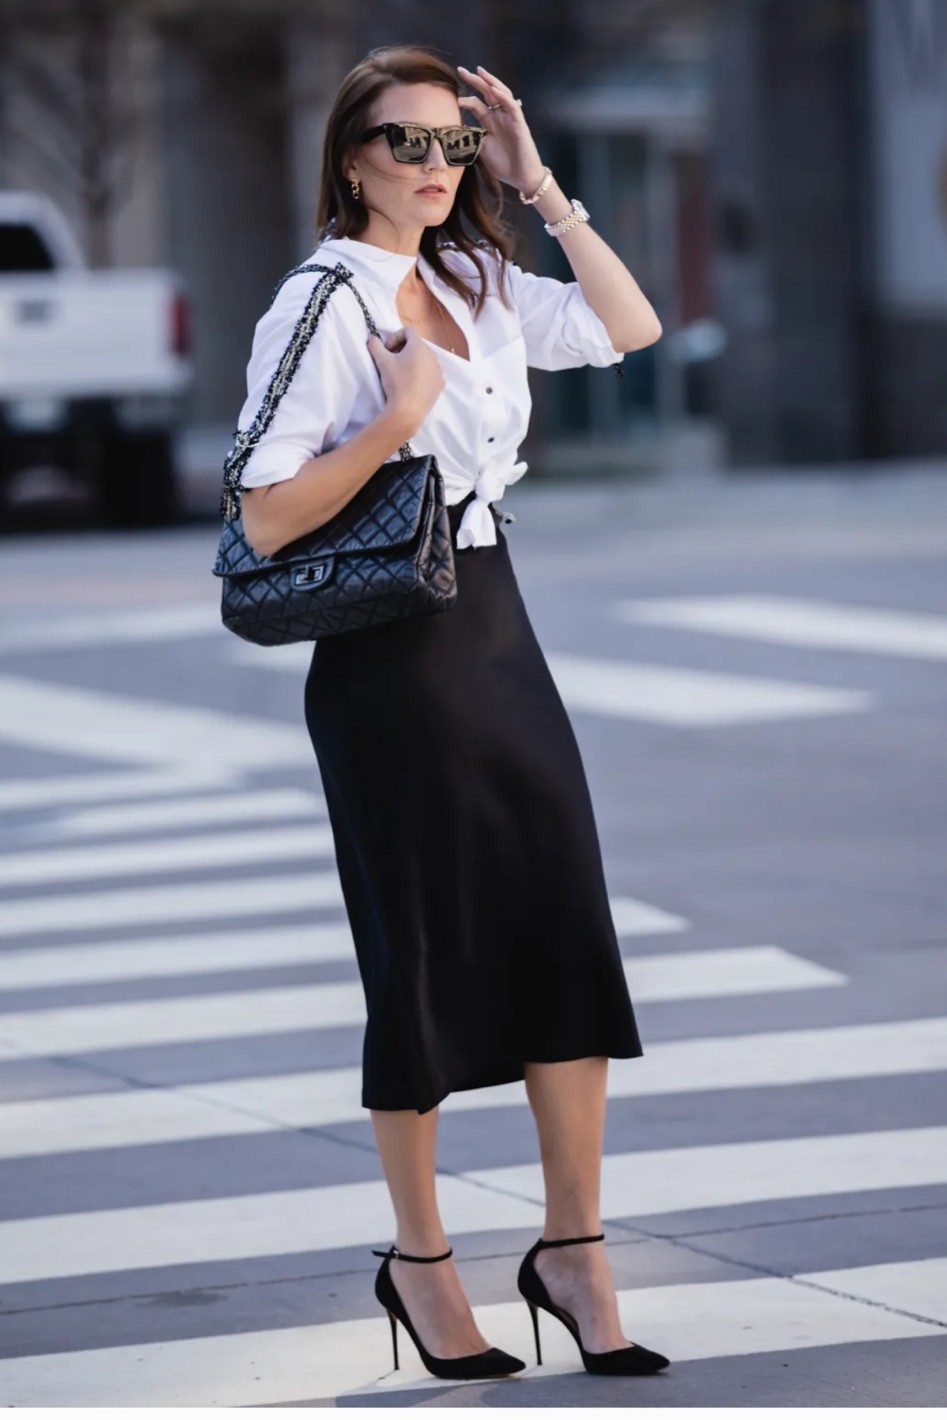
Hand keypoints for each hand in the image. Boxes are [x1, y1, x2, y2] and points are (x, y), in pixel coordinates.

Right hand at [367, 326, 444, 433]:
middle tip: (392, 361)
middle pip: (417, 345)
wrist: (408, 410)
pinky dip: (422, 375)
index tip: (387, 350)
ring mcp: (438, 371)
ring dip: (413, 362)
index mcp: (419, 346)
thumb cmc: (396, 382)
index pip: (408, 331)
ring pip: (425, 360)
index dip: (395, 337)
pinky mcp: (440, 385)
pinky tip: (412, 385)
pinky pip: (431, 374)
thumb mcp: (381, 361)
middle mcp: (433, 355)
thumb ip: (375, 345)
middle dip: (403, 349)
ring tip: (402, 374)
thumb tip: (371, 338)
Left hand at [456, 63, 545, 193]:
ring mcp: (510, 118)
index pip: (476, 104)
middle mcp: (499, 116)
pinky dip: (503, 96)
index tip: (452, 96)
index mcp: (490, 122)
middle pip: (487, 93)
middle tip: (461, 70)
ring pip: (501, 93)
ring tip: (479, 72)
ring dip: (490, 81)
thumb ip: (471, 138)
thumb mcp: (481, 149)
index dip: (464, 98)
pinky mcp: (519, 123)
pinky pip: (511, 105)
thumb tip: (455, 131)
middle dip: (475, 81)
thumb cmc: (504, 165)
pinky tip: (493, 89)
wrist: (521, 178)